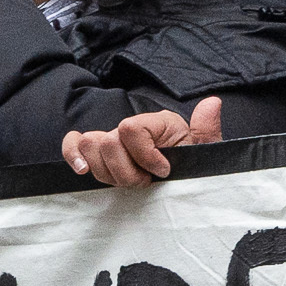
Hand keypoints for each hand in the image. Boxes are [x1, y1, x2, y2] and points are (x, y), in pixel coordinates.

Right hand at [64, 98, 222, 190]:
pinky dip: (73, 156)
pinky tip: (83, 170)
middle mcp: (132, 127)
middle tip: (146, 182)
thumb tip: (212, 103)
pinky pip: (74, 145)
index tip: (164, 171)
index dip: (144, 155)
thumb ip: (207, 130)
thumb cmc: (193, 167)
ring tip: (131, 182)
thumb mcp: (207, 152)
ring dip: (108, 172)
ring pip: (89, 146)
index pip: (131, 128)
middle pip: (108, 142)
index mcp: (157, 122)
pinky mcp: (99, 155)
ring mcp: (113, 140)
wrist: (183, 183)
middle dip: (126, 171)